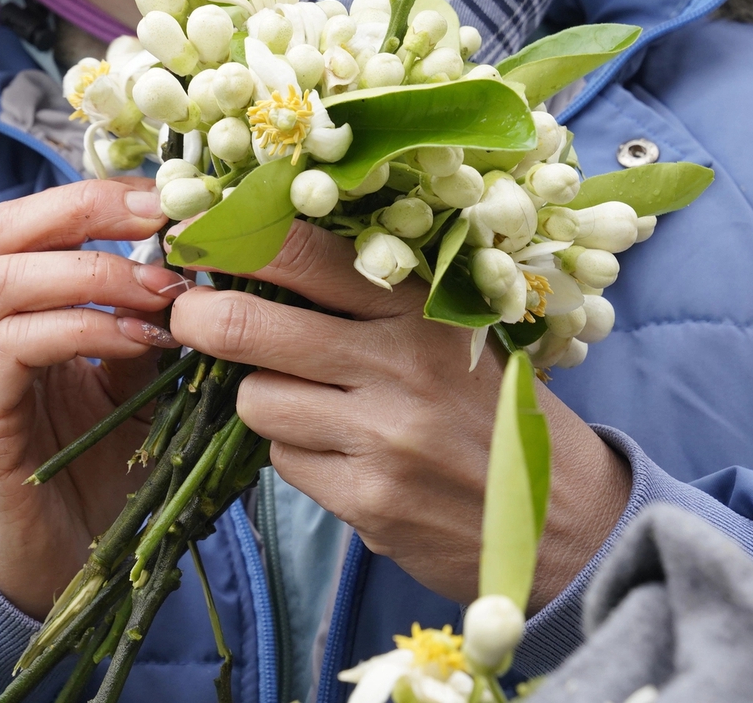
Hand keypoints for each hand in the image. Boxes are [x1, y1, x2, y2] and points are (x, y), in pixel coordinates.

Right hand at [0, 179, 191, 616]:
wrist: (56, 570)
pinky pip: (18, 347)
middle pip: (4, 232)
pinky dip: (86, 329)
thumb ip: (149, 321)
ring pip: (7, 282)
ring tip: (167, 292)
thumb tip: (207, 261)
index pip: (30, 220)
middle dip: (89, 213)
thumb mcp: (132, 381)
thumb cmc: (94, 471)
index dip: (96, 194)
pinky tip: (143, 341)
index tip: (169, 195)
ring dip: (98, 274)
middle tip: (165, 221)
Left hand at [167, 223, 630, 610]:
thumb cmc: (491, 407)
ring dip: (257, 397)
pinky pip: (283, 461)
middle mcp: (397, 363)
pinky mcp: (367, 500)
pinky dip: (293, 454)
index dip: (230, 238)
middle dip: (198, 317)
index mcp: (418, 305)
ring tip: (298, 398)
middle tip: (187, 314)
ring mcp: (380, 436)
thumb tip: (258, 256)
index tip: (192, 234)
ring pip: (254, 399)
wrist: (564, 519)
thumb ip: (368, 297)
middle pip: (246, 326)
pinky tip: (337, 453)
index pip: (300, 252)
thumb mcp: (452, 330)